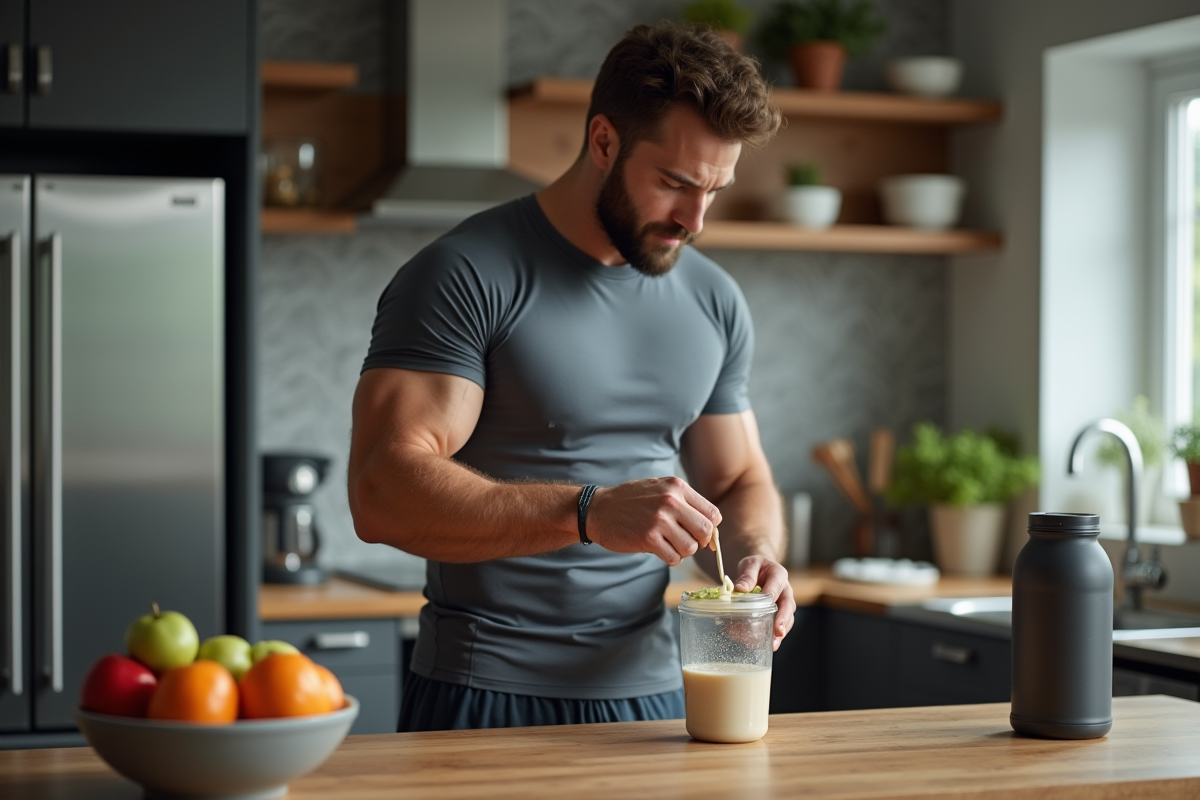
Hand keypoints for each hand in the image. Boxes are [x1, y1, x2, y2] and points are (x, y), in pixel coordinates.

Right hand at [586, 477, 721, 564]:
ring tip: (670, 545)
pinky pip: (674, 558)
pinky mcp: (648, 538)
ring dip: (683, 552)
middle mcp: (670, 501)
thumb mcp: (659, 488)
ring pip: (691, 547)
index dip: (710, 528)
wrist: (597, 509)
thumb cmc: (631, 501)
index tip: (700, 535)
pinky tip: (661, 551)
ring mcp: (659, 520)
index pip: (712, 513)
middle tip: (686, 542)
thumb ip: (684, 502)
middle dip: (699, 542)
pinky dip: (671, 559)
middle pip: (705, 531)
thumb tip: (711, 528)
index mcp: (677, 487)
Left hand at [734, 556, 794, 651]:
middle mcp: (785, 591)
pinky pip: (777, 625)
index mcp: (779, 575)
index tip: (766, 606)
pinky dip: (770, 636)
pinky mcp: (777, 614)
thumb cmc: (755, 566)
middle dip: (783, 620)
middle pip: (788, 606)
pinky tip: (762, 645)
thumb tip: (740, 589)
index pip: (777, 586)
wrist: (758, 570)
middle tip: (778, 632)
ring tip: (772, 645)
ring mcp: (782, 604)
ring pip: (786, 619)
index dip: (773, 596)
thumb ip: (747, 575)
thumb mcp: (750, 564)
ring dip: (779, 633)